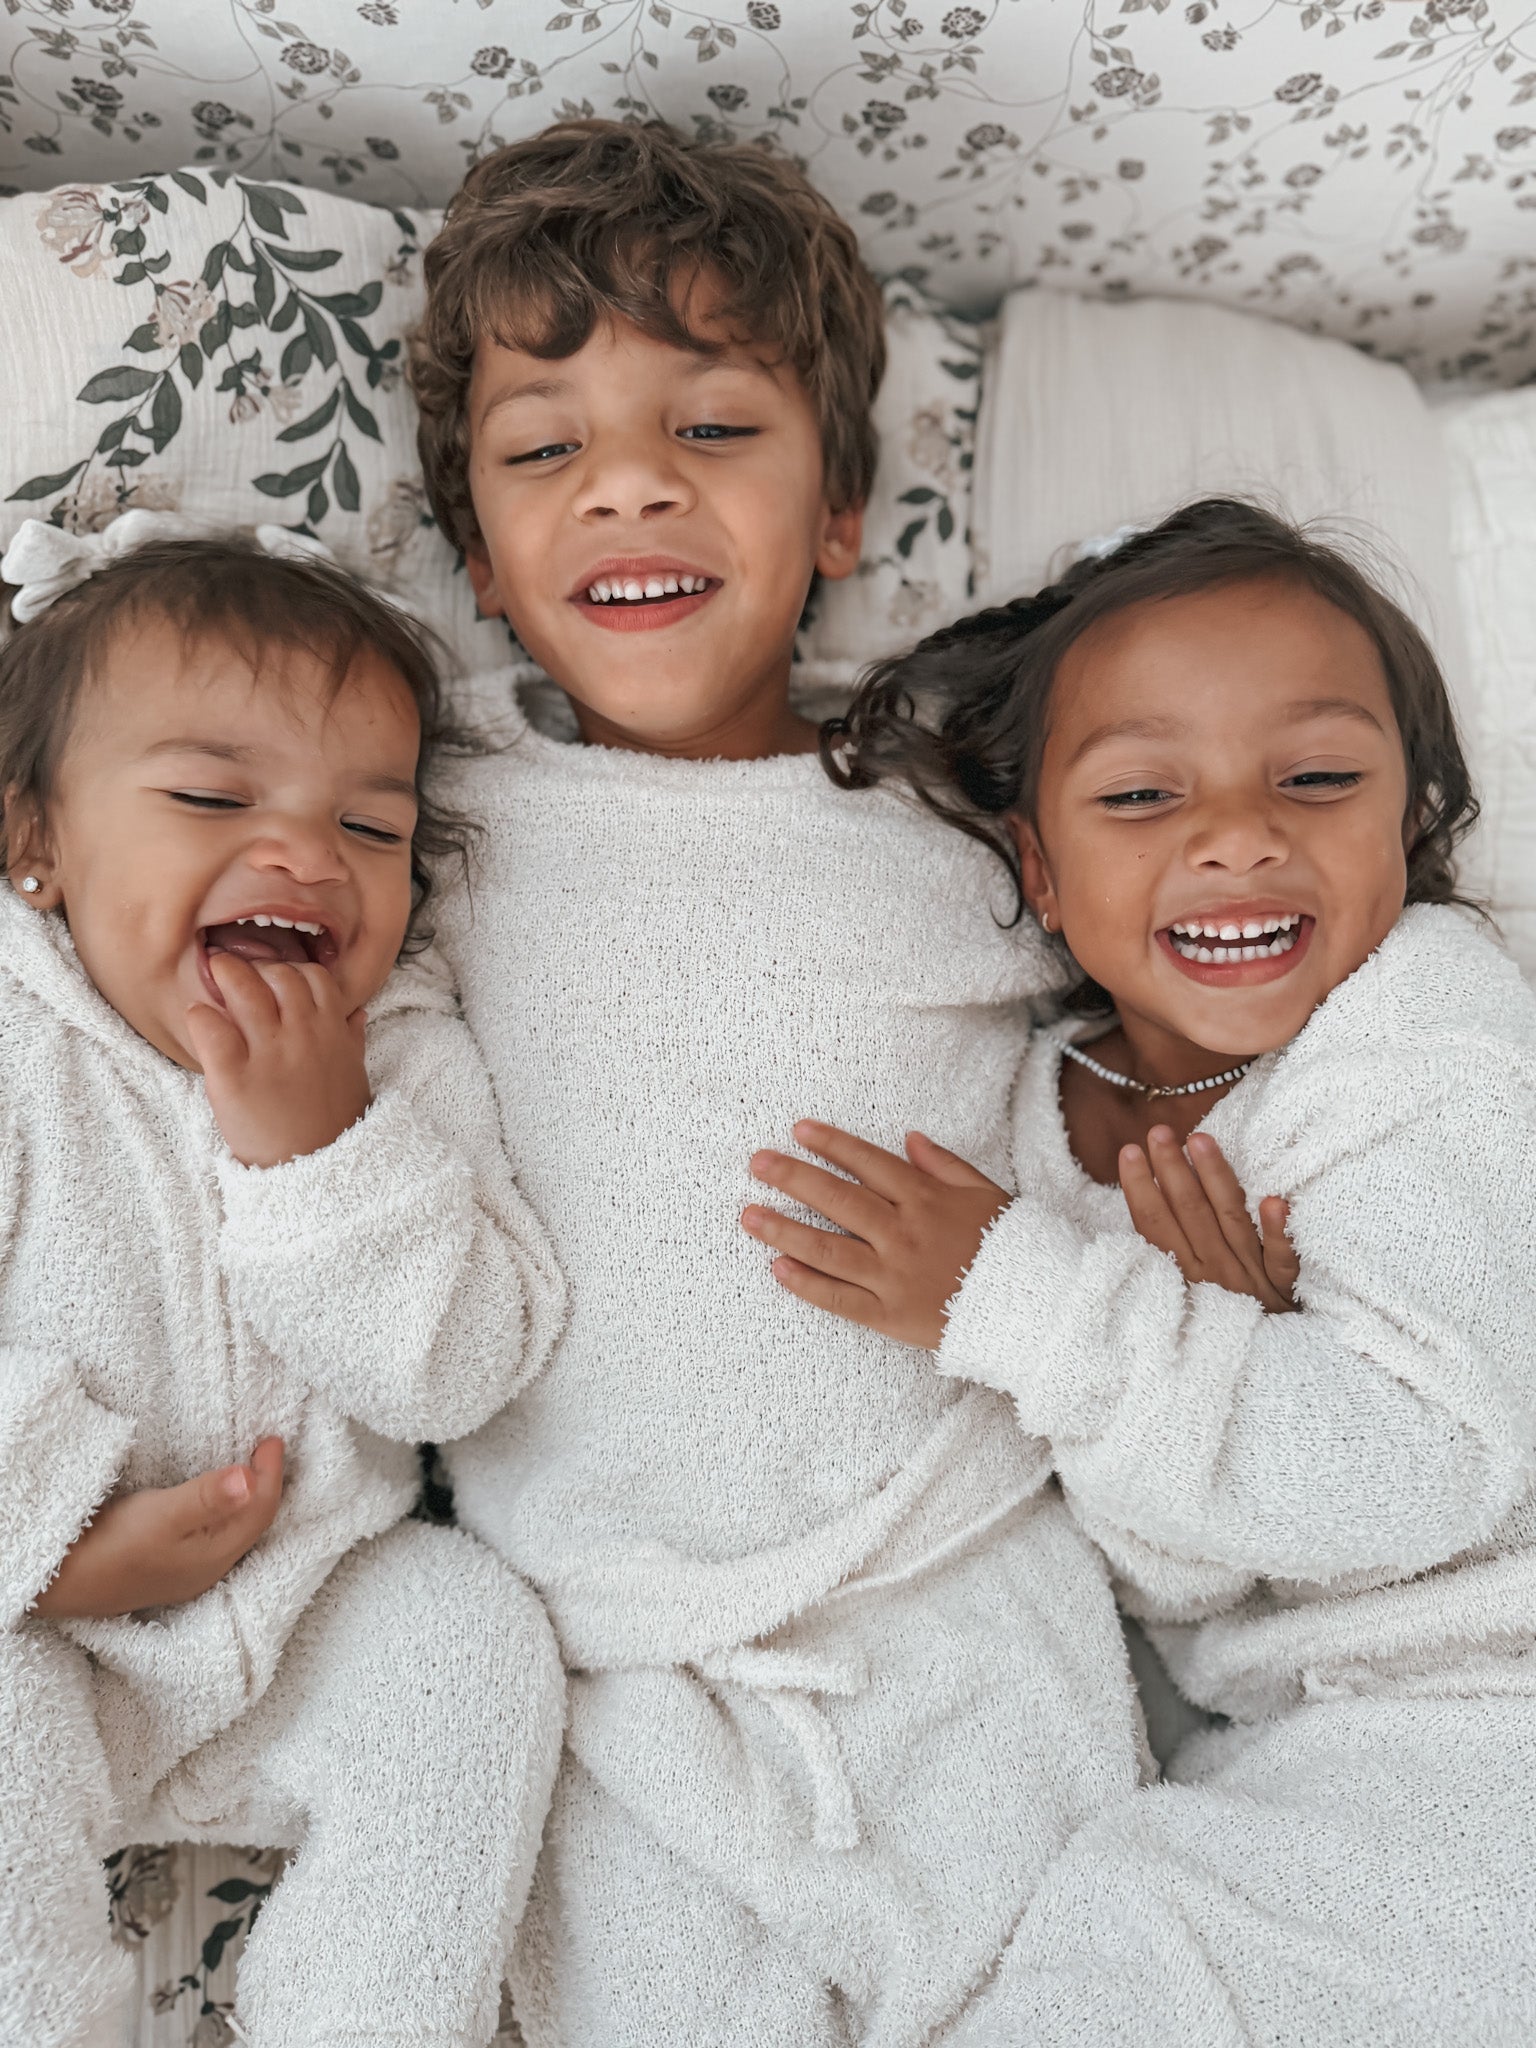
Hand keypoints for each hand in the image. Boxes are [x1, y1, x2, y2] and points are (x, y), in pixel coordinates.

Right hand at [32, 1437, 284, 1617]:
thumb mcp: (160, 1516)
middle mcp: (208, 1567)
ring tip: (249, 1465)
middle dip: (266, 1484)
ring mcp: (187, 1569)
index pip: (260, 1511)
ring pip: (234, 1528)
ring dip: (246, 1497)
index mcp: (214, 1556)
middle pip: (252, 1522)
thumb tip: (250, 1477)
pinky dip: (223, 1507)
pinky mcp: (167, 1564)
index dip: (271, 1473)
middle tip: (268, 1446)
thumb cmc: (109, 1547)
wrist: (58, 1584)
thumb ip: (206, 1497)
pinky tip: (213, 1498)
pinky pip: (213, 1532)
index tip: (273, 1438)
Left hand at [186, 953, 370, 1167]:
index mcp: (331, 1030)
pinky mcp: (233, 1077)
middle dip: (253, 966)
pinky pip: (210, 1027)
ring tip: (214, 976)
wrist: (317, 1169)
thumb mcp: (352, 1073)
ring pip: (243, 988)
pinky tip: (200, 1020)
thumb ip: (351, 1038)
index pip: (312, 975)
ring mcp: (268, 1054)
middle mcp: (302, 1034)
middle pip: (277, 973)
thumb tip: (355, 1013)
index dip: (289, 970)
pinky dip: (200, 1016)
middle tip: (236, 973)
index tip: (273, 979)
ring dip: (224, 975)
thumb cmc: (334, 1120)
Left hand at [743, 1121, 1010, 1347]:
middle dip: (793, 1177)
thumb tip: (908, 1138)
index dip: (832, 1144)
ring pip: (828, 1249)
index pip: (868, 1164)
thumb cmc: (1010, 1247)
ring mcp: (894, 1276)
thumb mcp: (986, 1194)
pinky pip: (840, 1299)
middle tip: (756, 1162)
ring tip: (749, 1215)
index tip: (798, 1130)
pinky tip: (777, 1268)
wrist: (1034, 1308)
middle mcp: (904, 1233)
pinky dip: (806, 1284)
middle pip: (838, 1200)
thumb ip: (945, 1165)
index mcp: (927, 1199)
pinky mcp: (890, 1315)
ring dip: (784, 1229)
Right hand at [1121, 1127, 1298, 1313]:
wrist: (1267, 1363)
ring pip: (1230, 1221)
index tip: (1130, 1152)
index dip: (1140, 1189)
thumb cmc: (1220, 1319)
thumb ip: (1170, 1256)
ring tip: (1198, 1139)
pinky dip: (1278, 1232)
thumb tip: (1146, 1206)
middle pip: (1191, 1215)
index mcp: (1184, 1277)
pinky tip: (1274, 1201)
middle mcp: (1214, 1274)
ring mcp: (1250, 1278)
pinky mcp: (1284, 1286)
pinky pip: (1282, 1259)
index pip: (1156, 1227)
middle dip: (1172, 1171)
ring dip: (1214, 1180)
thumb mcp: (1185, 1296)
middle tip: (1159, 1133)